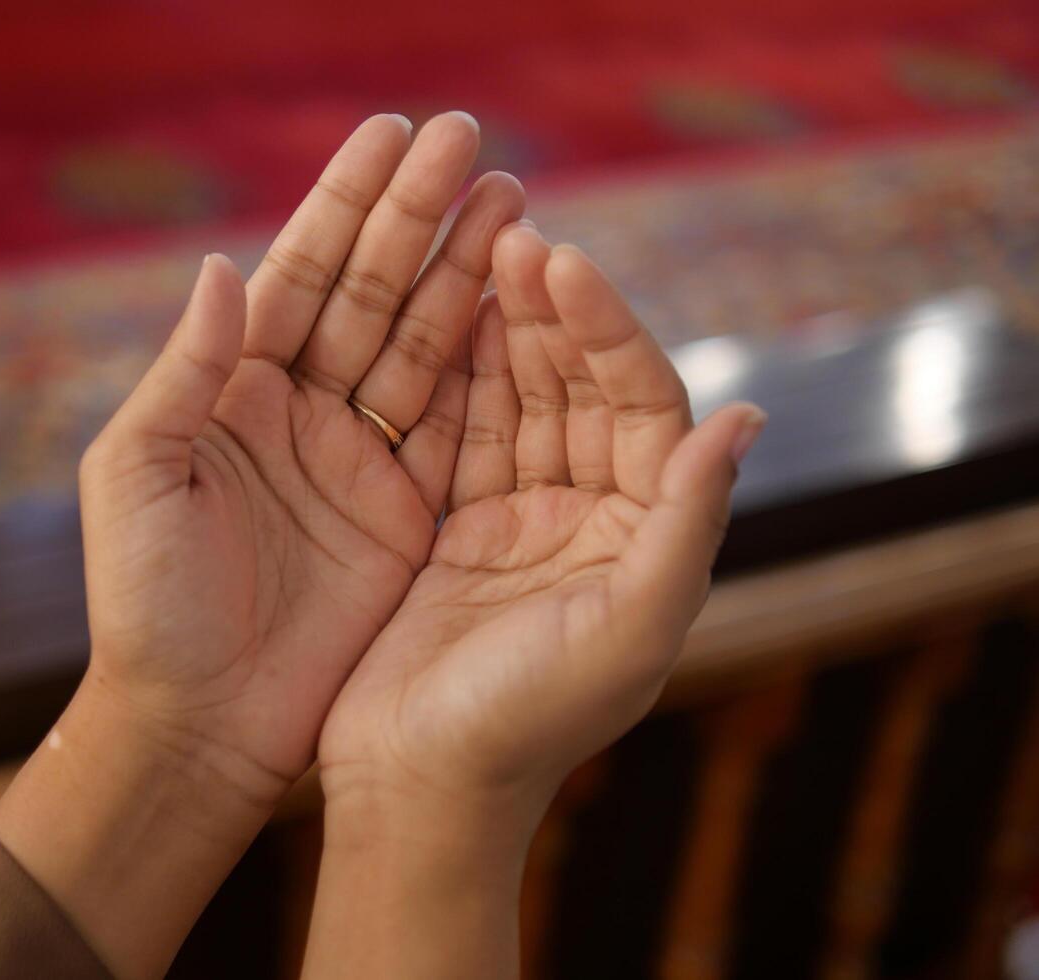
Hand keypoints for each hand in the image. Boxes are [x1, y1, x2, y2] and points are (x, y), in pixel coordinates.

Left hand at [74, 111, 522, 797]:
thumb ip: (185, 372)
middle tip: (474, 141)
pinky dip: (488, 365)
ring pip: (421, 345)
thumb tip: (223, 266)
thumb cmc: (144, 605)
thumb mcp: (135, 476)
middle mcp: (297, 411)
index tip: (393, 133)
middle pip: (368, 292)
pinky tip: (521, 304)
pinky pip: (454, 425)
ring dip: (464, 274)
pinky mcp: (403, 514)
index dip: (342, 202)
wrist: (197, 723)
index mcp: (230, 391)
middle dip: (417, 216)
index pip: (297, 274)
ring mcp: (355, 460)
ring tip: (515, 203)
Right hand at [318, 228, 765, 847]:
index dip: (610, 331)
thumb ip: (687, 525)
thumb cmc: (525, 721)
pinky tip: (442, 317)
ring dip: (508, 329)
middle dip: (556, 313)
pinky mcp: (457, 528)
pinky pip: (461, 434)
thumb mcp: (626, 629)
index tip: (566, 263)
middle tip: (519, 233)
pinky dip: (455, 377)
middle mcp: (591, 519)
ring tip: (485, 251)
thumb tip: (748, 418)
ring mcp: (522, 520)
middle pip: (583, 390)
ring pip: (522, 400)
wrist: (416, 784)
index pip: (643, 407)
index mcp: (644, 538)